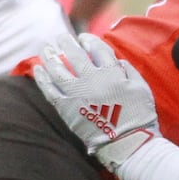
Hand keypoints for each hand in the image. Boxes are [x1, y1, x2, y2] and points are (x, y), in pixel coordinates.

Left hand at [33, 33, 158, 169]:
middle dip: (66, 43)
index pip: (97, 49)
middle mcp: (92, 79)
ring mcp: (77, 94)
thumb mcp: (141, 87)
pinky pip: (50, 90)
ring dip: (50, 56)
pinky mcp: (67, 109)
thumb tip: (116, 60)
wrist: (128, 142)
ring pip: (58, 69)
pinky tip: (37, 68)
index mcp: (112, 72)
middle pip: (75, 55)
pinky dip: (42, 78)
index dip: (88, 40)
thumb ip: (128, 70)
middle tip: (60, 37)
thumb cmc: (139, 116)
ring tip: (46, 48)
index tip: (83, 37)